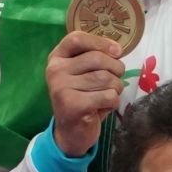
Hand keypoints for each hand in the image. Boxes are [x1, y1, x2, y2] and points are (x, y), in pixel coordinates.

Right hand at [46, 31, 124, 156]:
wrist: (70, 132)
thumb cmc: (82, 98)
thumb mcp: (82, 74)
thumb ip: (94, 57)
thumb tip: (117, 50)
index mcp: (56, 58)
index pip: (76, 38)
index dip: (100, 42)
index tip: (117, 51)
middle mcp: (55, 70)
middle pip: (97, 58)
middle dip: (116, 69)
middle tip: (116, 79)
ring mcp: (61, 88)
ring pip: (106, 78)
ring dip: (116, 87)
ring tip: (108, 95)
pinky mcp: (72, 105)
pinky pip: (108, 96)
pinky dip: (114, 102)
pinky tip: (104, 106)